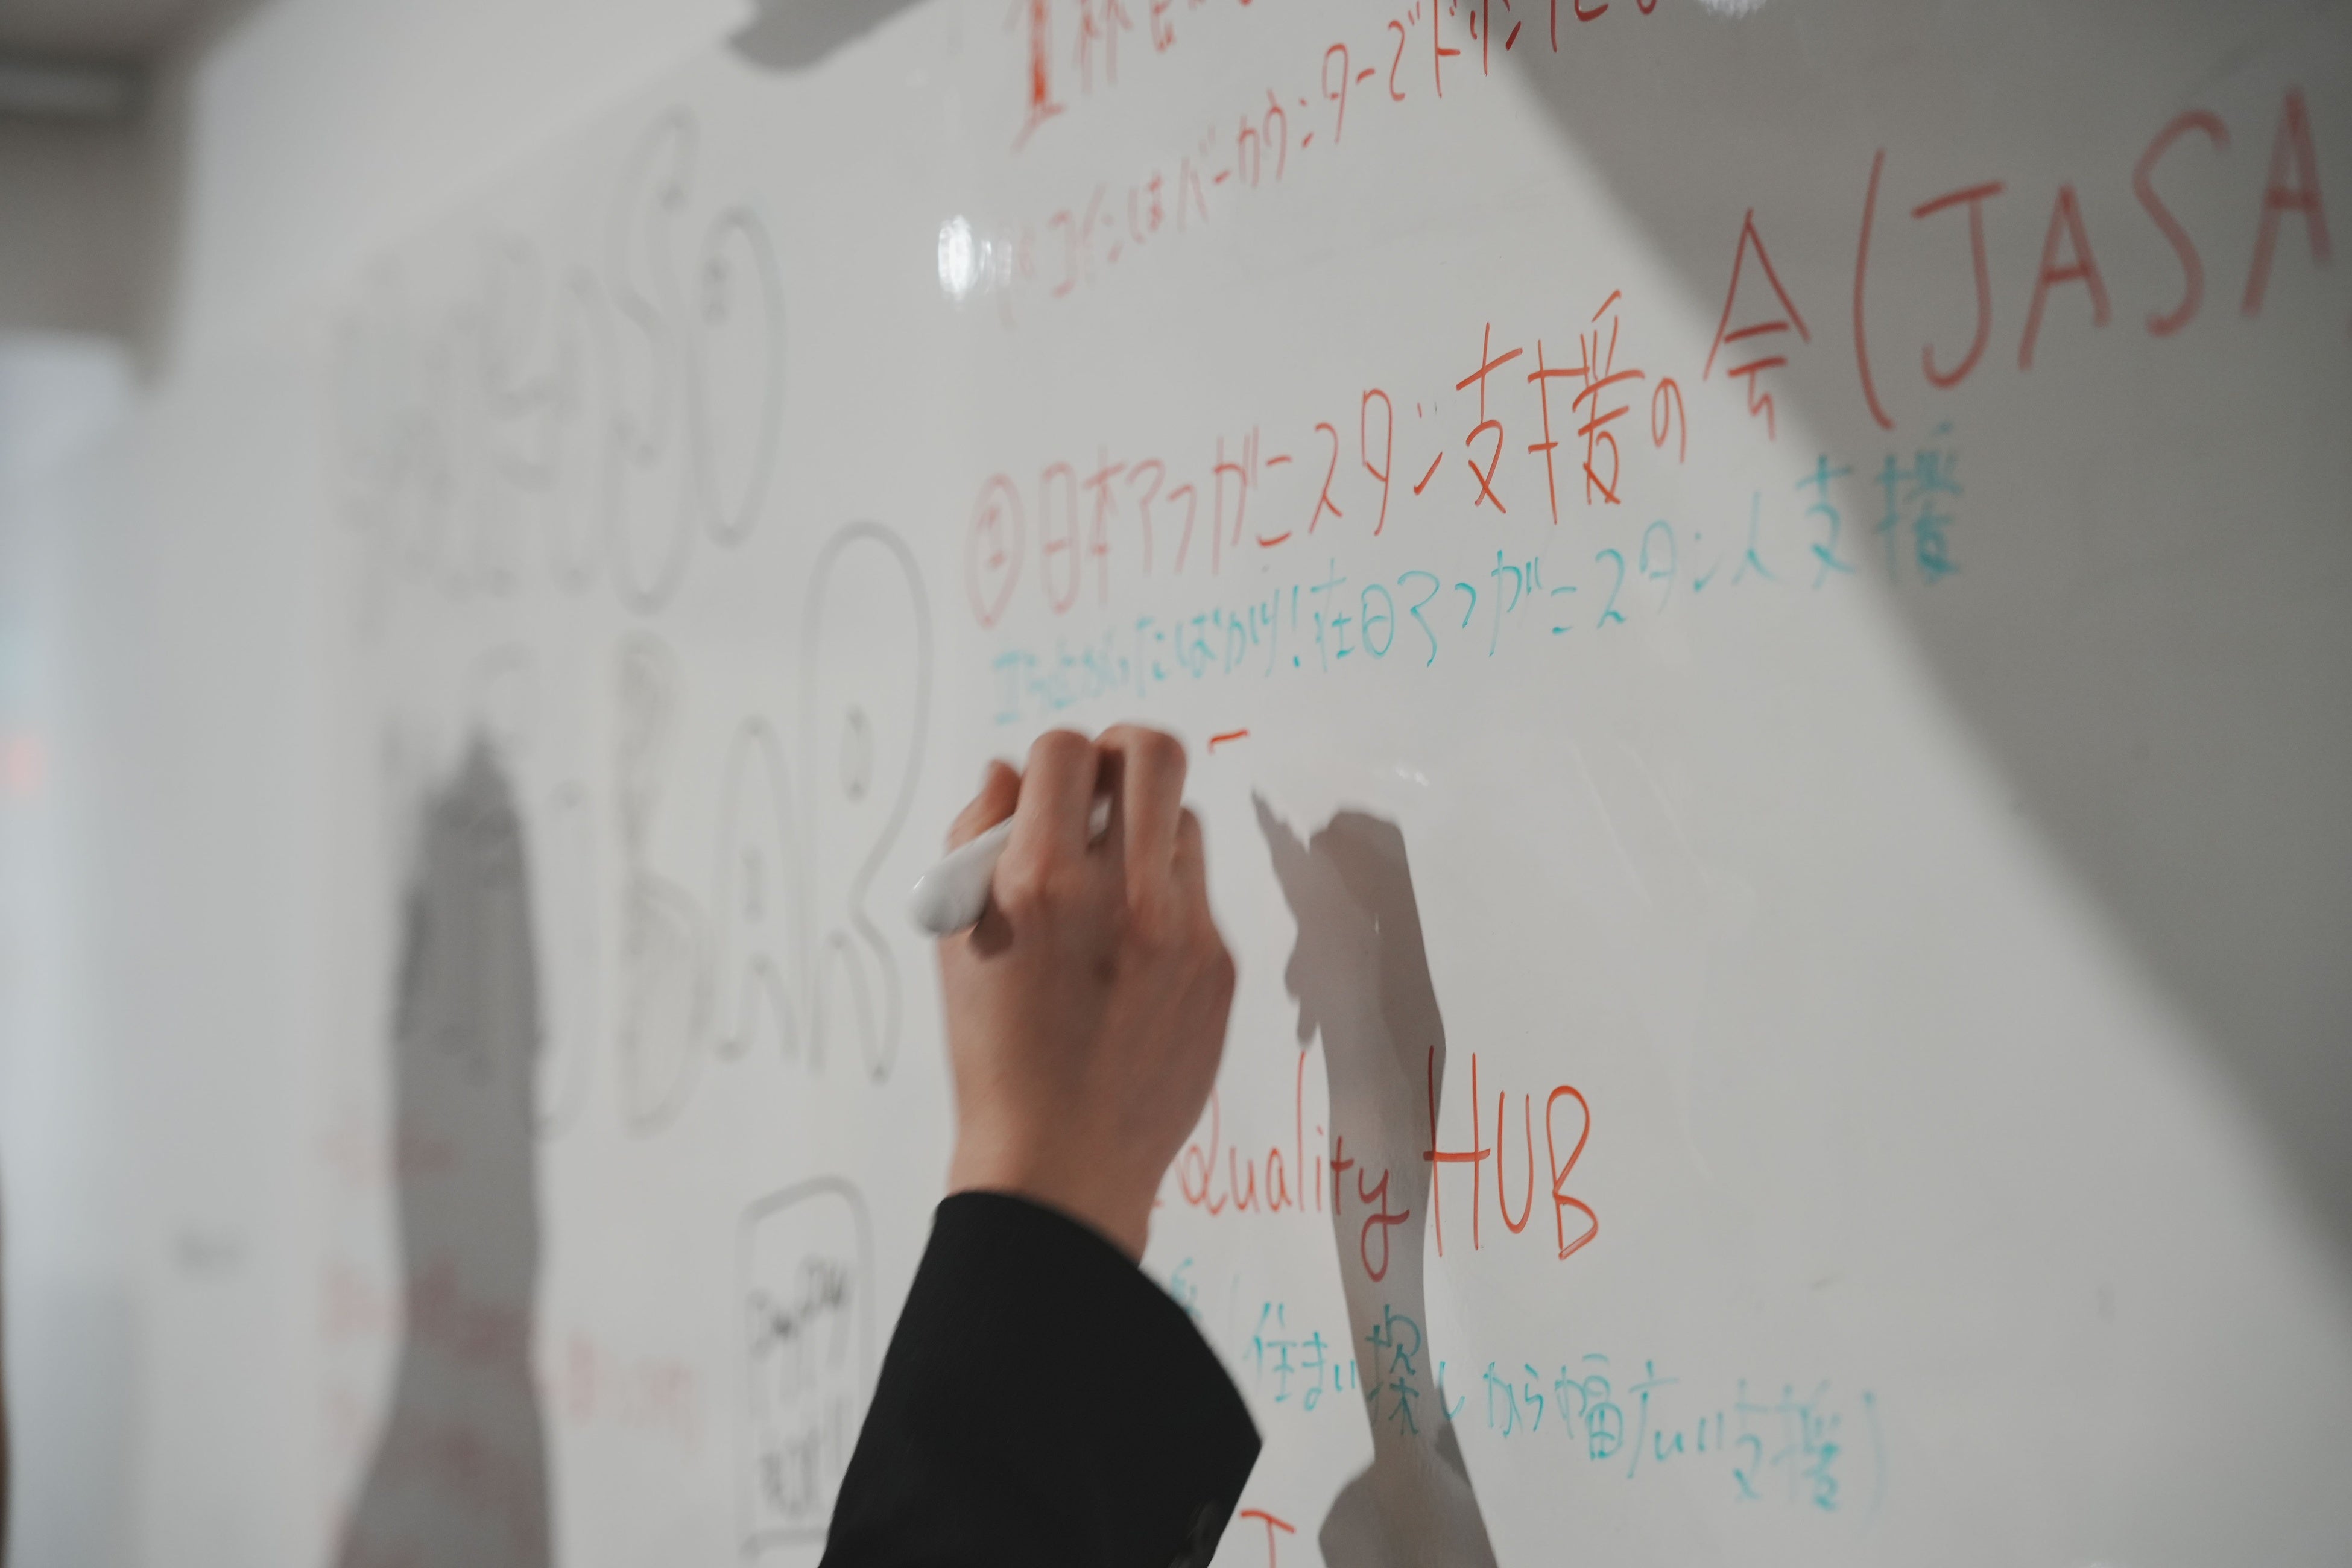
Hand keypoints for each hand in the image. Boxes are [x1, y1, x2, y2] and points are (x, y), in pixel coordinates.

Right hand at [938, 726, 1235, 1259]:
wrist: (1060, 1163)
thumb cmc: (995, 1054)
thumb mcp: (957, 941)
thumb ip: (976, 840)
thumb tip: (1009, 772)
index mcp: (1038, 882)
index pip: (1063, 751)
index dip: (1052, 758)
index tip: (1050, 787)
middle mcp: (1118, 895)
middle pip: (1152, 753)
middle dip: (1120, 754)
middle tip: (1103, 789)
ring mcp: (1180, 931)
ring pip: (1183, 821)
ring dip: (1148, 832)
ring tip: (1115, 887)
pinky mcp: (1219, 966)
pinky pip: (1199, 894)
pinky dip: (1168, 901)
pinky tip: (1135, 955)